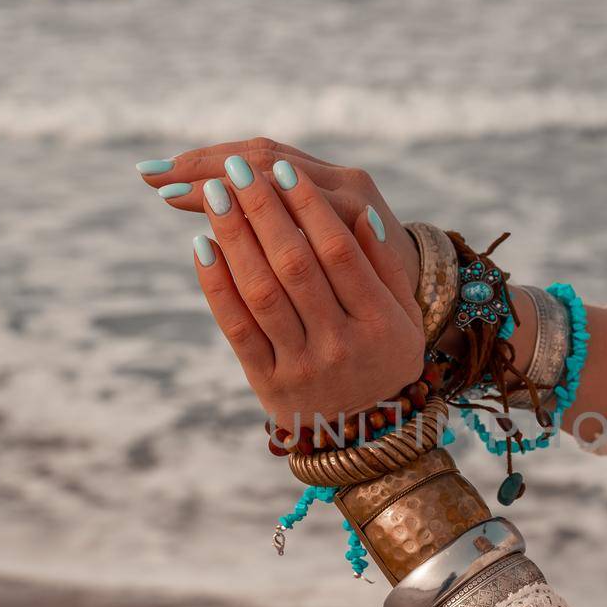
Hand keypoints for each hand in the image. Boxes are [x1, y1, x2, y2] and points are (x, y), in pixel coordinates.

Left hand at [150, 140, 425, 426]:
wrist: (363, 435)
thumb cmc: (384, 357)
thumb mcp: (404, 317)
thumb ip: (385, 267)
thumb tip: (359, 213)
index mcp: (379, 323)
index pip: (339, 252)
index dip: (308, 208)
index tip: (283, 171)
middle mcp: (341, 346)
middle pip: (295, 266)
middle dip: (263, 211)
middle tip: (237, 171)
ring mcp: (302, 366)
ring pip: (262, 293)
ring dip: (234, 238)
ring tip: (214, 195)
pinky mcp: (267, 383)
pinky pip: (236, 328)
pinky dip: (217, 285)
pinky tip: (203, 245)